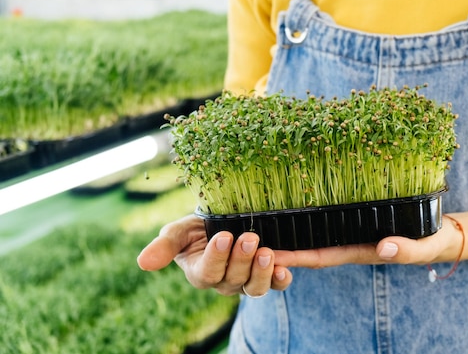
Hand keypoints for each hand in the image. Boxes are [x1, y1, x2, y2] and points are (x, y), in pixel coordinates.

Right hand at [136, 214, 292, 295]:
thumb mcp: (180, 230)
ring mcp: (247, 282)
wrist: (227, 219)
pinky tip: (284, 269)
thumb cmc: (199, 227)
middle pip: (233, 279)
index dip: (215, 257)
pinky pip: (275, 285)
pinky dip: (280, 280)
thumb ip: (165, 245)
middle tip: (249, 238)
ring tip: (266, 252)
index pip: (206, 272)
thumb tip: (142, 263)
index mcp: (200, 272)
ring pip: (254, 288)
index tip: (223, 236)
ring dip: (261, 271)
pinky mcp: (268, 276)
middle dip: (241, 259)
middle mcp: (224, 282)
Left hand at [273, 214, 463, 268]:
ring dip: (289, 231)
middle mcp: (348, 242)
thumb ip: (407, 249)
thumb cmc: (431, 241)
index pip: (319, 256)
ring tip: (260, 220)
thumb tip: (384, 247)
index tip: (268, 254)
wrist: (440, 232)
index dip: (293, 257)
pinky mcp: (354, 217)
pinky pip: (324, 219)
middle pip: (307, 247)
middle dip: (281, 245)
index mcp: (358, 251)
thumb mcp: (424, 247)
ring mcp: (350, 230)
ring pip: (313, 233)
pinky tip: (291, 204)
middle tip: (249, 238)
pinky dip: (306, 215)